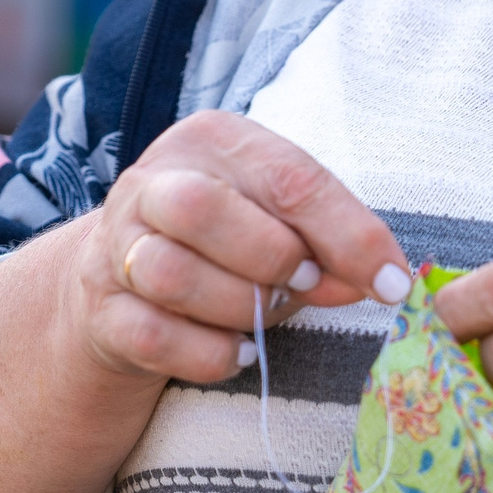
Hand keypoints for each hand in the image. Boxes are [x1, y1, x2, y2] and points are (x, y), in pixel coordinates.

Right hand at [64, 110, 408, 385]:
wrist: (127, 286)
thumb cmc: (228, 245)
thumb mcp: (283, 225)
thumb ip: (330, 245)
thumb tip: (383, 282)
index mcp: (212, 140)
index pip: (288, 177)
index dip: (349, 234)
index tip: (392, 283)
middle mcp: (152, 181)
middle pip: (202, 208)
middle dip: (270, 258)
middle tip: (305, 287)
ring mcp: (116, 246)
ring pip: (169, 274)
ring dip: (239, 308)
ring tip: (265, 318)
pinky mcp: (100, 310)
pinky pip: (154, 336)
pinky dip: (208, 353)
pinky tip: (235, 351)